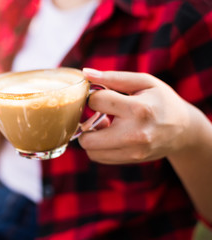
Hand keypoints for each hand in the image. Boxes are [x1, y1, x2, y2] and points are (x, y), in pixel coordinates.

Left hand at [79, 68, 195, 163]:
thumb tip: (85, 73)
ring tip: (106, 126)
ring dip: (91, 137)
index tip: (101, 96)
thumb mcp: (143, 82)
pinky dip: (98, 147)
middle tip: (98, 115)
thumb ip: (113, 77)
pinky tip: (110, 136)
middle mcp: (135, 134)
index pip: (96, 102)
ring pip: (91, 150)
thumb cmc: (161, 101)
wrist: (184, 130)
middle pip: (87, 138)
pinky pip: (99, 157)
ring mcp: (133, 151)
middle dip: (86, 124)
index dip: (94, 97)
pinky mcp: (131, 160)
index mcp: (138, 109)